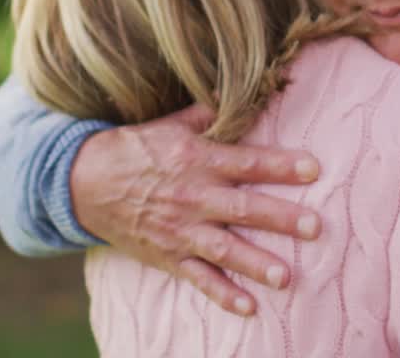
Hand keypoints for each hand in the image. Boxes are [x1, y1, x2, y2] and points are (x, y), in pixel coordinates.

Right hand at [70, 103, 322, 315]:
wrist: (85, 182)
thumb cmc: (136, 149)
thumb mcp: (170, 125)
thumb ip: (207, 114)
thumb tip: (237, 93)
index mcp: (198, 159)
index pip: (247, 162)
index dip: (280, 165)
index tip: (313, 169)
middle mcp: (193, 195)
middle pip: (243, 209)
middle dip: (280, 218)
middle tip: (314, 226)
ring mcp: (181, 229)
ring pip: (223, 249)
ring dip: (255, 263)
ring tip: (287, 277)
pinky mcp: (168, 255)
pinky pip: (198, 278)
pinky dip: (222, 294)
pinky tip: (249, 307)